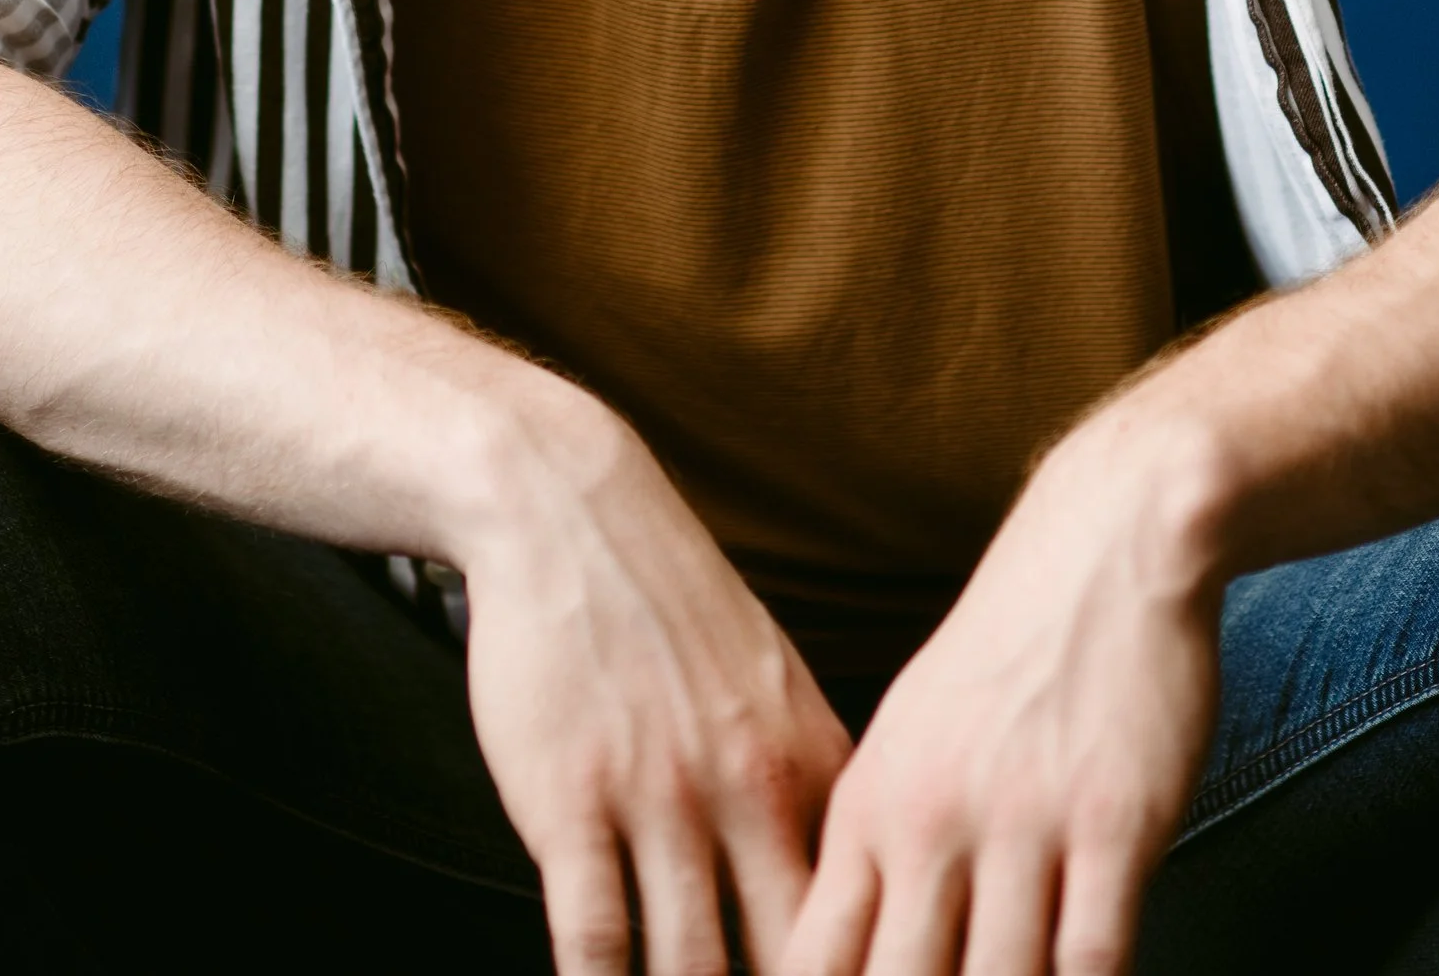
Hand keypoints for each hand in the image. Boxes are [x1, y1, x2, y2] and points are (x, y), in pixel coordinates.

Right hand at [458, 371, 852, 973]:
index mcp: (812, 763)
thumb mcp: (772, 686)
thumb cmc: (669, 606)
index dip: (869, 973)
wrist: (570, 508)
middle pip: (788, 959)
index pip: (862, 913)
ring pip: (690, 968)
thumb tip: (849, 886)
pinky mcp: (570, 802)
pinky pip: (592, 936)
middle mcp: (749, 786)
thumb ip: (809, 788)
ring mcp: (659, 797)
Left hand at [780, 393, 1223, 975]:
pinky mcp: (1111, 823)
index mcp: (871, 805)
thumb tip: (850, 944)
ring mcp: (1022, 824)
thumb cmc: (1008, 649)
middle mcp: (932, 822)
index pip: (813, 962)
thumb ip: (883, 842)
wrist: (1106, 541)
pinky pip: (1092, 959)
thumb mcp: (912, 733)